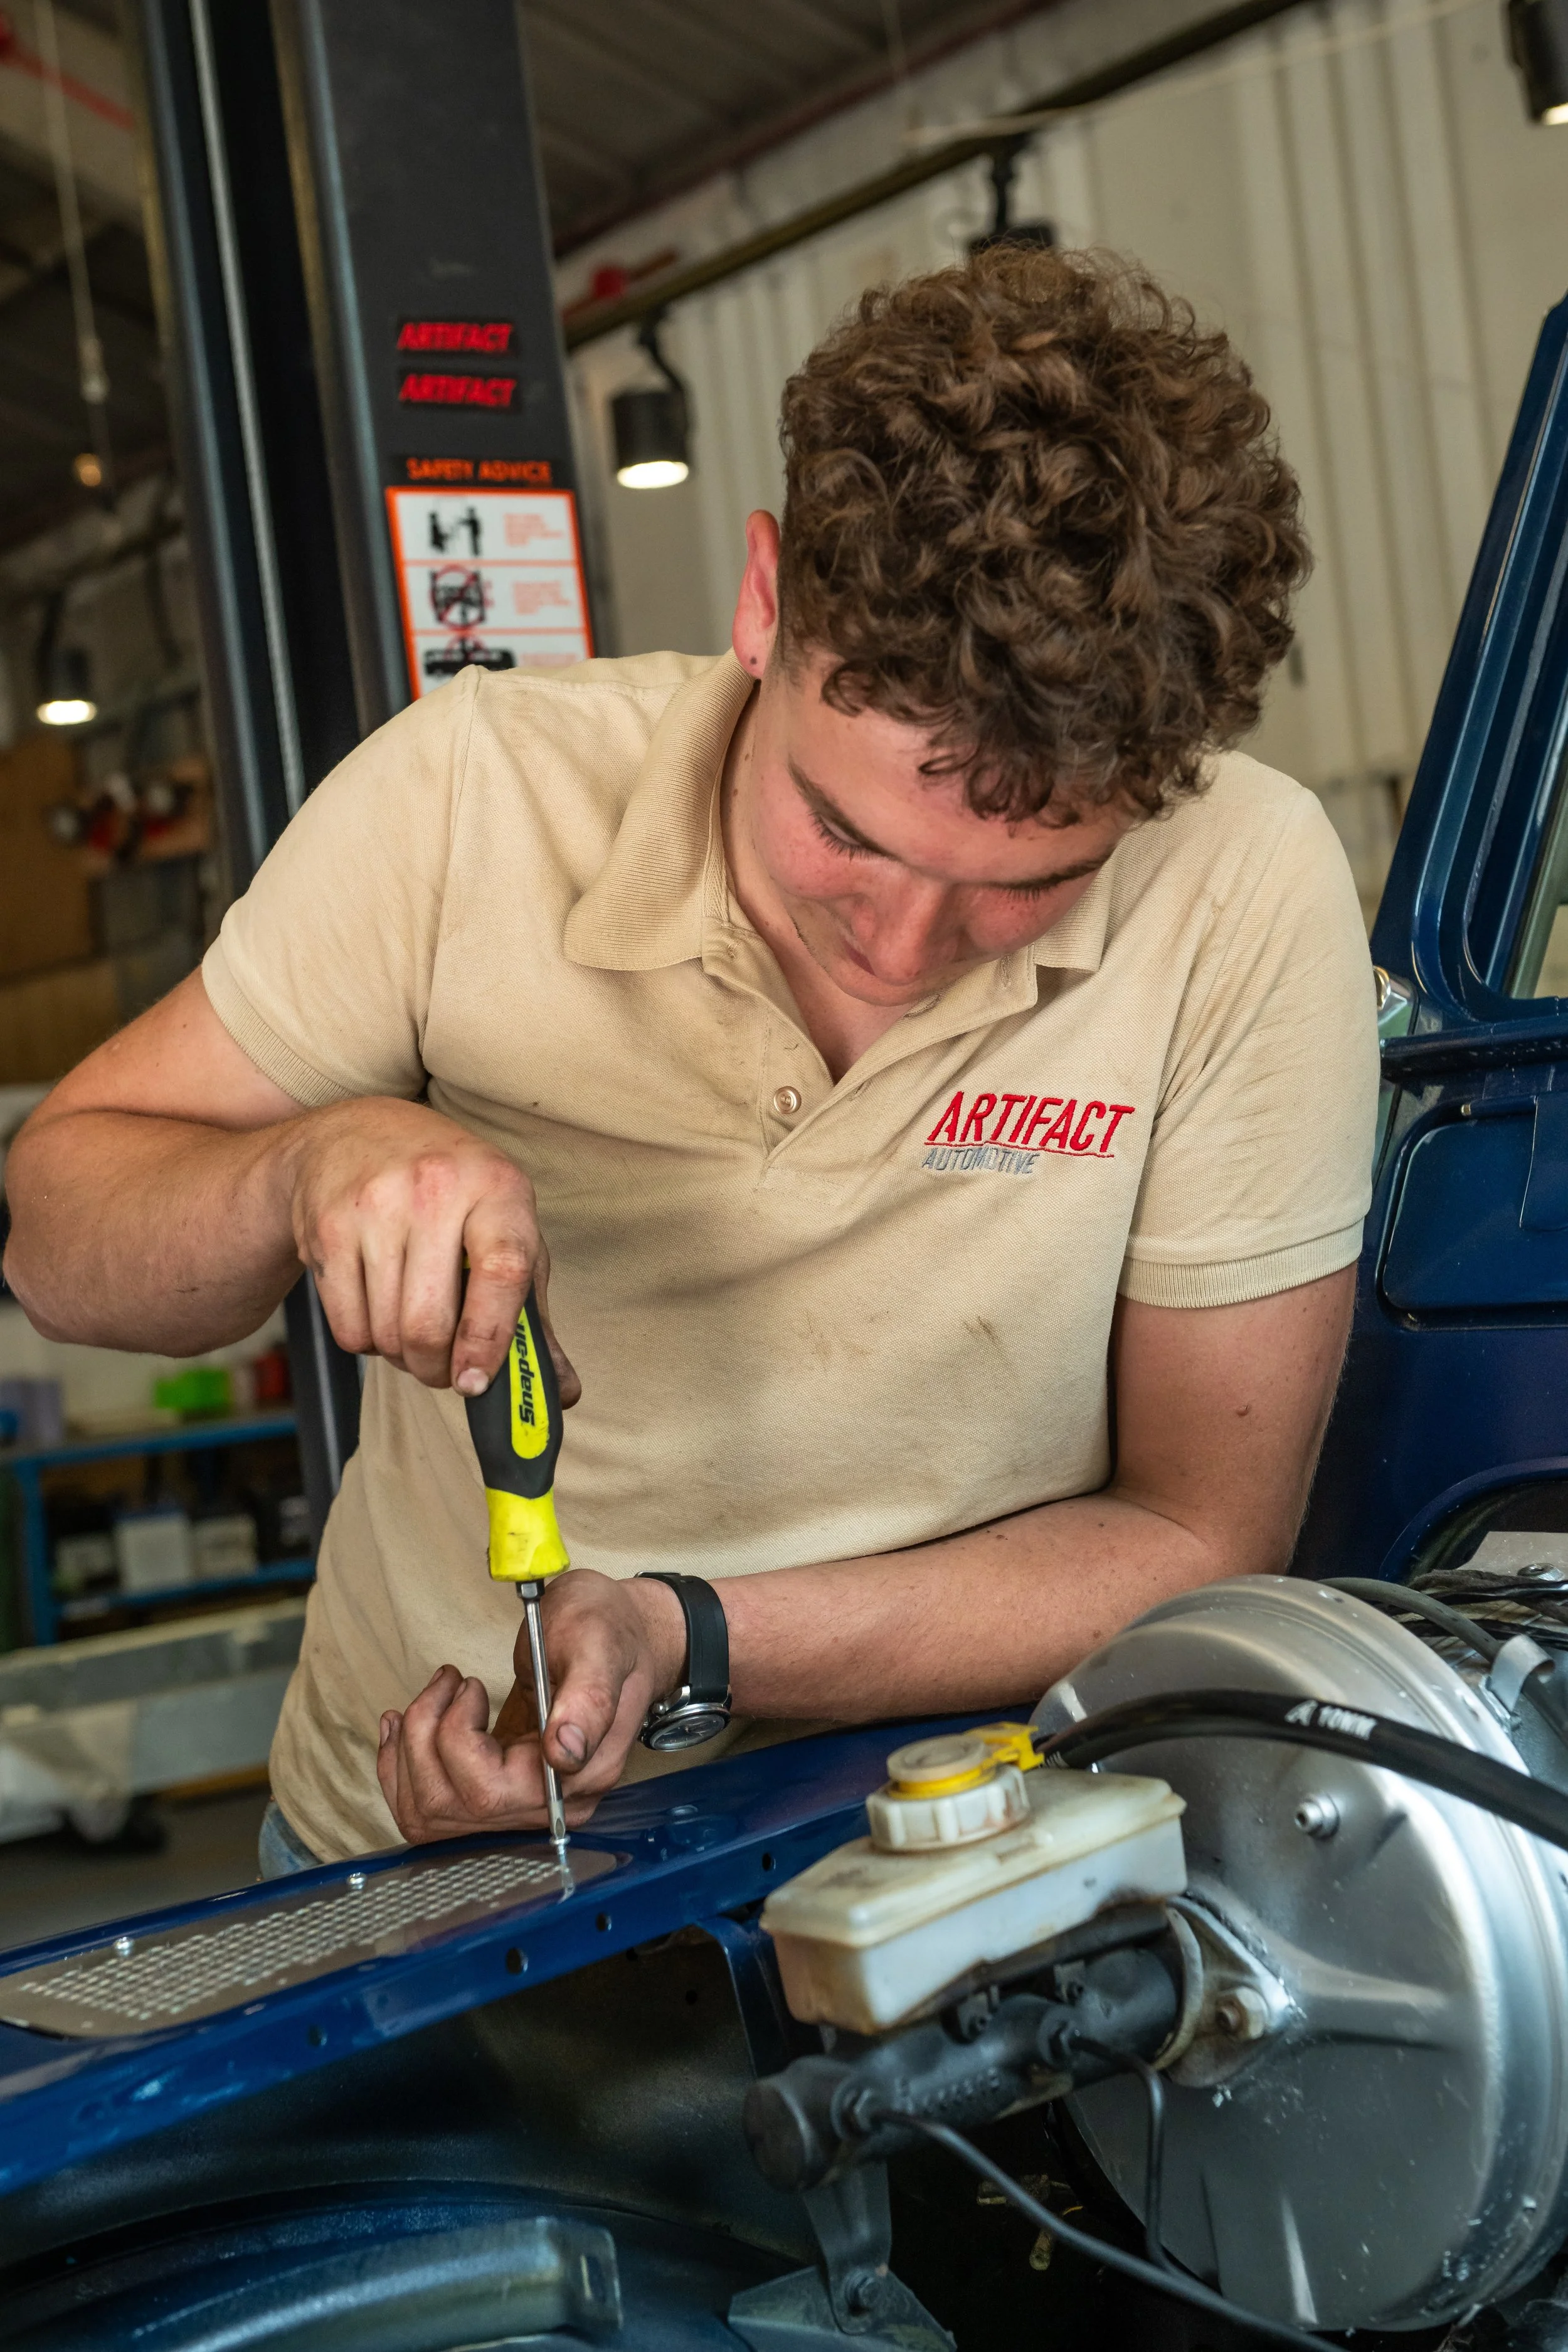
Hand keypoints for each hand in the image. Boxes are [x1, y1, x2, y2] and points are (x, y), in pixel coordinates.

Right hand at [279, 1095, 578, 1395]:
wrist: (360, 1135)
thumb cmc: (454, 1196)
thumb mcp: (507, 1233)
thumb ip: (533, 1317)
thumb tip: (562, 1394)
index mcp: (498, 1189)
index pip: (502, 1272)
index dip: (489, 1339)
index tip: (476, 1383)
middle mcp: (435, 1189)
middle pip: (429, 1322)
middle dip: (436, 1368)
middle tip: (444, 1370)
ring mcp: (375, 1206)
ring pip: (385, 1333)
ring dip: (401, 1356)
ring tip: (412, 1329)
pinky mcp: (327, 1227)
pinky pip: (347, 1327)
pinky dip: (366, 1341)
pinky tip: (378, 1308)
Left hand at [376, 1572, 686, 1843]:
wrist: (621, 1635)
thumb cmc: (610, 1632)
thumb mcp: (598, 1644)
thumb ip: (587, 1699)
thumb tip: (564, 1753)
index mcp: (579, 1775)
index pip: (488, 1792)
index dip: (457, 1739)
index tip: (470, 1686)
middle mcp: (550, 1803)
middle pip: (449, 1806)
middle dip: (426, 1736)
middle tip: (448, 1680)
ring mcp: (523, 1802)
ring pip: (429, 1814)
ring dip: (409, 1751)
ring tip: (432, 1694)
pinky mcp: (499, 1790)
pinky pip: (430, 1806)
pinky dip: (401, 1767)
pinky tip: (404, 1725)